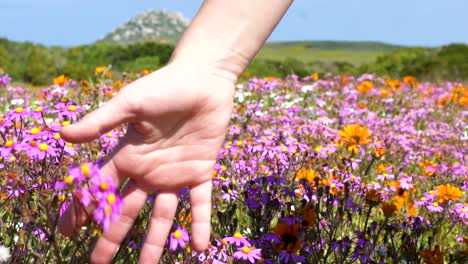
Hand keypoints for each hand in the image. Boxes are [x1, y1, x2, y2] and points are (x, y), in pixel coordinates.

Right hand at [58, 62, 235, 262]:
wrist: (204, 80)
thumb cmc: (164, 87)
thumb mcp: (130, 104)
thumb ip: (101, 122)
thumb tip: (62, 135)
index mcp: (128, 155)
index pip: (101, 188)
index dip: (83, 209)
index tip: (68, 233)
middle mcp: (149, 171)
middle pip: (127, 210)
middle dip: (112, 236)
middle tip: (99, 263)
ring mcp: (175, 174)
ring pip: (163, 215)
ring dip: (156, 242)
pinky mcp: (202, 171)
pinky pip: (201, 203)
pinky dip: (201, 224)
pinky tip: (200, 248)